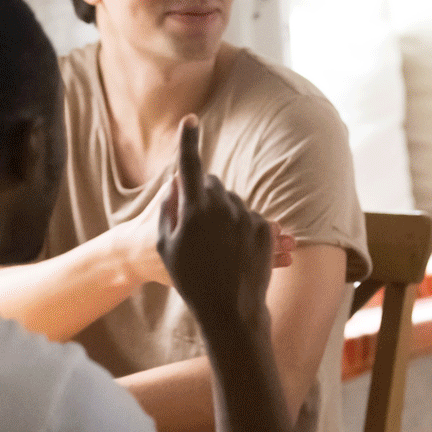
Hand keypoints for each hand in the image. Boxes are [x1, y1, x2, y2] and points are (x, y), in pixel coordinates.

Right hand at [157, 116, 272, 319]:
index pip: (188, 167)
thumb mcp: (166, 245)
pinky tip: (236, 251)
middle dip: (204, 196)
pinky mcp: (265, 229)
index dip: (188, 141)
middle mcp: (223, 208)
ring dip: (225, 214)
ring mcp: (247, 218)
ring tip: (218, 248)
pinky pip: (251, 216)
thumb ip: (170, 208)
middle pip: (212, 185)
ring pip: (233, 202)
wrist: (229, 310)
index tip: (191, 120)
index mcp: (194, 209)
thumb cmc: (188, 278)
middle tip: (196, 227)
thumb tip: (179, 181)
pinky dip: (243, 227)